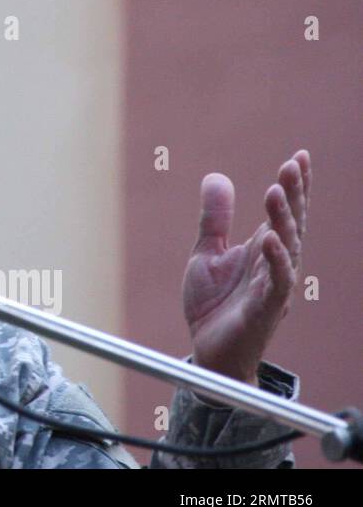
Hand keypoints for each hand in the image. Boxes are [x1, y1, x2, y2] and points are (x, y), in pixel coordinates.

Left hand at [182, 150, 309, 385]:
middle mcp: (274, 264)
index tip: (300, 156)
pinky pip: (276, 282)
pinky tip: (270, 238)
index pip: (283, 212)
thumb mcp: (206, 253)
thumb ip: (214, 218)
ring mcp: (273, 286)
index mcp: (263, 249)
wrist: (208, 350)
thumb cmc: (214, 304)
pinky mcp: (265, 308)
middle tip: (293, 164)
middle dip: (294, 194)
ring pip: (287, 247)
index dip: (293, 186)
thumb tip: (217, 176)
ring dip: (283, 219)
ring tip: (277, 190)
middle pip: (290, 223)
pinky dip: (276, 260)